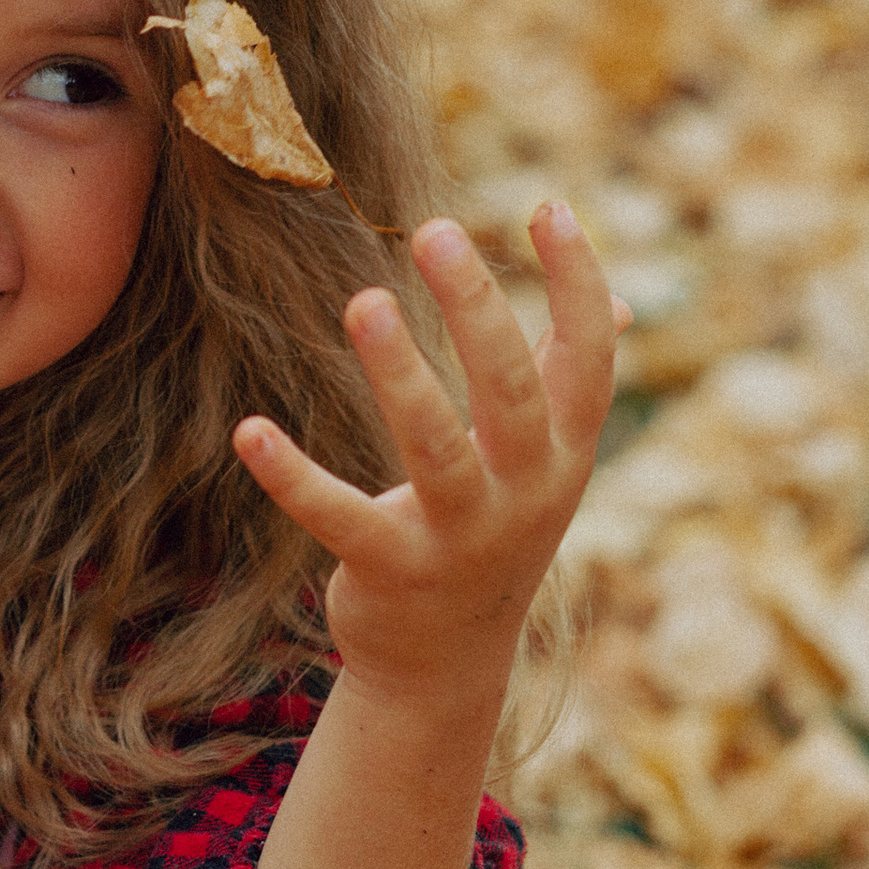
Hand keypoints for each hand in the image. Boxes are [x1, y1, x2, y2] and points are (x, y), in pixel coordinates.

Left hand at [234, 204, 624, 716]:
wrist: (447, 661)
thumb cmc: (495, 529)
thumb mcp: (544, 464)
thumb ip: (568, 384)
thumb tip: (619, 306)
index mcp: (564, 455)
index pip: (587, 362)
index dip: (575, 285)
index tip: (548, 207)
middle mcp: (524, 495)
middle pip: (509, 389)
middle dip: (475, 308)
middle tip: (431, 231)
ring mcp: (459, 537)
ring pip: (434, 446)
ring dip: (398, 374)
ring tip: (360, 301)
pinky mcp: (389, 569)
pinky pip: (338, 515)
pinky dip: (292, 475)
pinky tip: (250, 430)